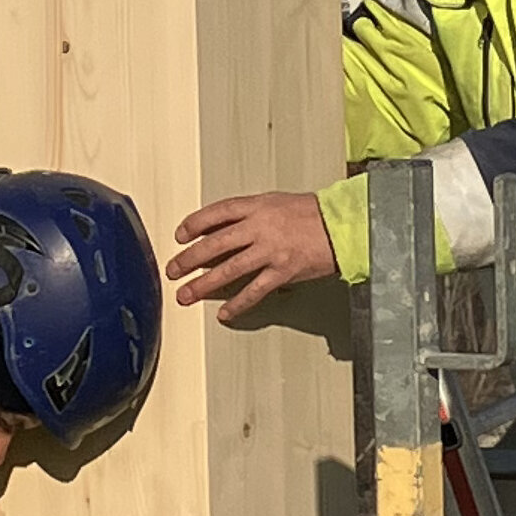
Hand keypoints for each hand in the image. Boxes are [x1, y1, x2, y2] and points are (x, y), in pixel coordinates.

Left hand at [168, 193, 338, 323]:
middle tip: (173, 270)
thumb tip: (220, 229)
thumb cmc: (312, 213)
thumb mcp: (276, 202)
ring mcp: (271, 251)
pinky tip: (225, 313)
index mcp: (257, 207)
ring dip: (204, 284)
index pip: (218, 212)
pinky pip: (255, 291)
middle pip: (215, 243)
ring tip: (186, 294)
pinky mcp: (283, 272)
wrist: (342, 226)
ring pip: (229, 269)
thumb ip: (249, 214)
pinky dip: (238, 304)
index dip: (195, 223)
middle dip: (190, 259)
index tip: (180, 235)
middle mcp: (260, 227)